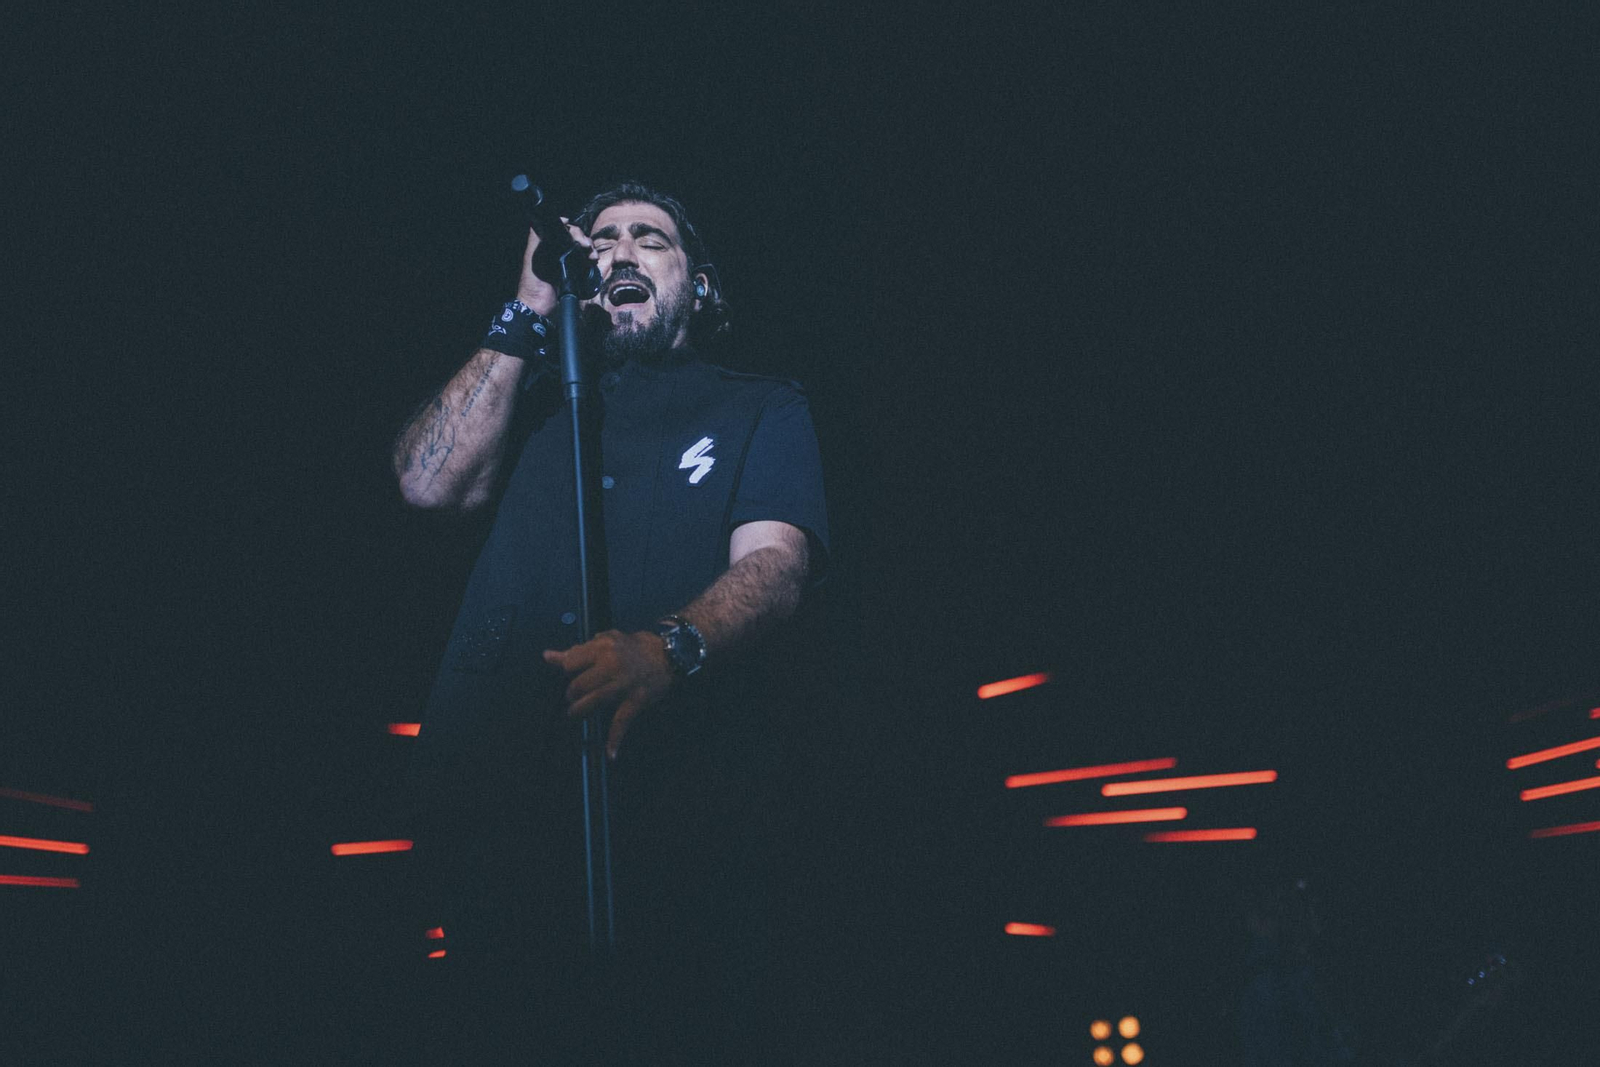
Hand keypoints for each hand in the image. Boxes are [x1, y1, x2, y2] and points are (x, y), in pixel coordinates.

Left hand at [516, 218, 597, 316]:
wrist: (540, 307)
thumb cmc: (534, 282)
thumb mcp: (533, 256)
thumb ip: (538, 238)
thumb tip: (557, 222)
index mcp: (546, 245)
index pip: (563, 230)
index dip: (572, 230)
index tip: (577, 236)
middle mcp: (557, 251)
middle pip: (574, 237)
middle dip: (583, 239)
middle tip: (587, 247)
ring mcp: (566, 262)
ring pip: (581, 247)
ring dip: (589, 249)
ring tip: (592, 256)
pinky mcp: (574, 273)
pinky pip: (585, 261)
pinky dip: (591, 259)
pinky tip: (593, 261)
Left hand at [542, 630, 674, 758]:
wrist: (669, 655)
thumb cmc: (634, 647)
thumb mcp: (606, 641)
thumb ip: (577, 651)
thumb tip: (547, 656)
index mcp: (603, 647)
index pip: (570, 663)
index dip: (569, 671)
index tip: (572, 675)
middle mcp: (612, 664)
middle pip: (578, 685)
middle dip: (573, 694)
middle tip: (574, 697)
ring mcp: (624, 683)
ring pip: (593, 701)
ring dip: (580, 711)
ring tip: (575, 714)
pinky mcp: (637, 700)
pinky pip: (622, 721)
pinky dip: (615, 739)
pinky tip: (611, 754)